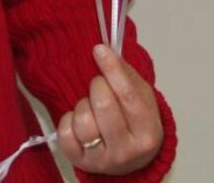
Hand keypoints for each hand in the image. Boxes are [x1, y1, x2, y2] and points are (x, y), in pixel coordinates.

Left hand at [56, 44, 162, 175]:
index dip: (112, 69)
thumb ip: (125, 73)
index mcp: (148, 132)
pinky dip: (68, 119)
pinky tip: (78, 120)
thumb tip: (103, 51)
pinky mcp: (80, 163)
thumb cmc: (134, 119)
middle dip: (97, 86)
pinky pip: (64, 132)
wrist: (130, 157)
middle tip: (100, 86)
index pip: (128, 95)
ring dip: (83, 105)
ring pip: (83, 120)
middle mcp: (127, 152)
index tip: (99, 50)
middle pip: (103, 105)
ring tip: (91, 107)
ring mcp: (103, 161)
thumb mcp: (141, 95)